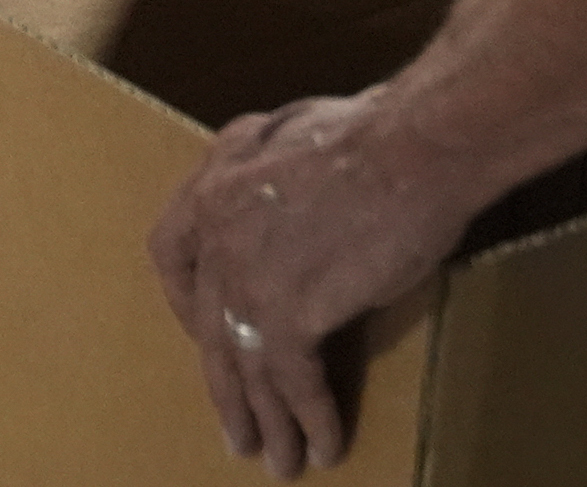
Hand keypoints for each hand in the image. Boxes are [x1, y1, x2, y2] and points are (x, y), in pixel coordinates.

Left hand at [148, 90, 479, 476]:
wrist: (415, 147)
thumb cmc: (378, 132)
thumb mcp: (296, 133)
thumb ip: (274, 176)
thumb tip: (291, 205)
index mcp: (216, 179)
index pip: (171, 252)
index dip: (186, 301)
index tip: (206, 333)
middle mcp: (217, 231)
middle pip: (211, 328)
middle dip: (226, 388)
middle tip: (237, 430)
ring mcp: (247, 277)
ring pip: (245, 368)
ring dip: (266, 422)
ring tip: (279, 461)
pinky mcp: (289, 314)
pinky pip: (293, 383)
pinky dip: (311, 419)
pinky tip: (325, 446)